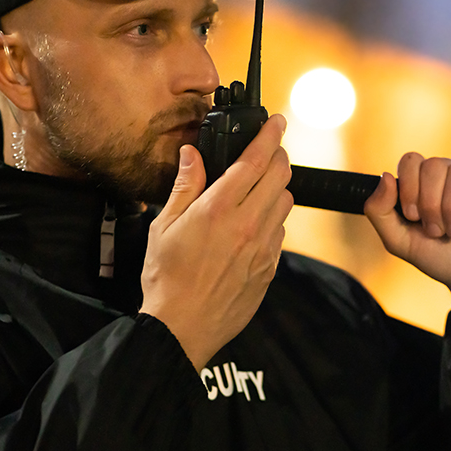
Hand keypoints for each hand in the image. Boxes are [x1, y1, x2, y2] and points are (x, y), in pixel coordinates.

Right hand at [140, 115, 293, 368]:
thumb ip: (184, 186)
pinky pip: (281, 232)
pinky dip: (273, 220)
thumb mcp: (164, 226)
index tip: (277, 121)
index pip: (255, 160)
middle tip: (268, 152)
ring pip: (286, 202)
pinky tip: (253, 225)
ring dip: (277, 188)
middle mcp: (247, 225)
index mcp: (219, 209)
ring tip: (257, 189)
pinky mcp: (269, 268)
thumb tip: (193, 154)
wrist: (182, 329)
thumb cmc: (166, 279)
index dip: (270, 135)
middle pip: (280, 176)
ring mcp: (263, 248)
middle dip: (278, 156)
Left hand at [364, 153, 450, 343]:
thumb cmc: (439, 258)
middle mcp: (450, 174)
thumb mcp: (399, 241)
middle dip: (431, 204)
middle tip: (437, 231)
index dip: (410, 187)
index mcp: (425, 182)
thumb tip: (386, 175)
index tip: (414, 216)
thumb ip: (379, 211)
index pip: (412, 161)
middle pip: (434, 165)